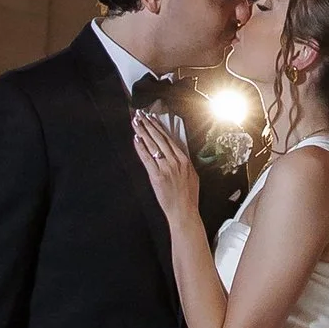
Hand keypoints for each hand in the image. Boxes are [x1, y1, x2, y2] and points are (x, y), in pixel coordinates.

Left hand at [132, 108, 198, 226]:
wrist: (184, 211)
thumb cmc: (188, 197)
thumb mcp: (192, 176)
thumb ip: (185, 163)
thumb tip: (177, 153)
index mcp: (184, 160)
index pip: (169, 139)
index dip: (159, 127)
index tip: (153, 118)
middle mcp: (175, 161)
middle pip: (160, 139)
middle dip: (149, 125)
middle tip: (141, 115)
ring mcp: (166, 168)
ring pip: (153, 145)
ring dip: (143, 132)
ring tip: (136, 123)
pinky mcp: (156, 176)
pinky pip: (147, 158)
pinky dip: (141, 148)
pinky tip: (136, 139)